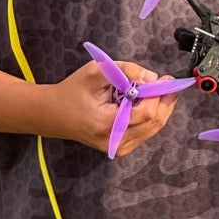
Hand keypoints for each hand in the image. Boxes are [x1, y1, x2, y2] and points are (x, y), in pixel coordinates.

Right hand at [54, 56, 178, 156]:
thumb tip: (152, 77)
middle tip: (167, 82)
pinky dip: (151, 116)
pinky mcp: (119, 147)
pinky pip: (146, 132)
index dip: (159, 94)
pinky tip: (147, 103)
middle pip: (154, 121)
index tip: (165, 78)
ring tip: (157, 90)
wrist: (51, 114)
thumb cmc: (72, 91)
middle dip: (164, 100)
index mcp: (106, 124)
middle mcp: (114, 140)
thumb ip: (126, 70)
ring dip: (160, 108)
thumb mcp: (96, 71)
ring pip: (153, 128)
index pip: (145, 112)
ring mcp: (118, 147)